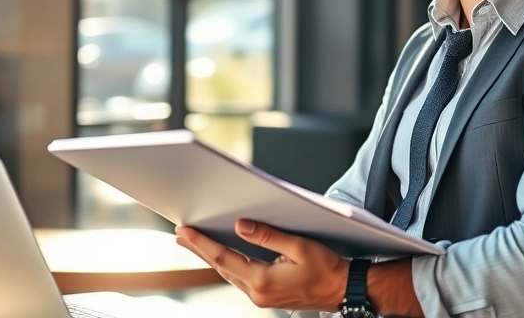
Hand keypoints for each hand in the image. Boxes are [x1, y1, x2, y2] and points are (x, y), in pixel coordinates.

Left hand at [175, 219, 348, 311]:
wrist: (343, 289)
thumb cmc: (327, 268)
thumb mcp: (299, 247)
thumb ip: (268, 236)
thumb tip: (241, 226)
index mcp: (262, 281)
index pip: (224, 257)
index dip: (202, 243)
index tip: (185, 231)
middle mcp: (257, 293)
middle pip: (220, 266)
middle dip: (199, 249)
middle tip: (180, 234)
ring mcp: (261, 297)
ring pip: (228, 272)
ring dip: (210, 257)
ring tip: (193, 242)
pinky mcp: (266, 296)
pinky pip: (238, 277)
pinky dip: (225, 263)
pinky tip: (220, 255)